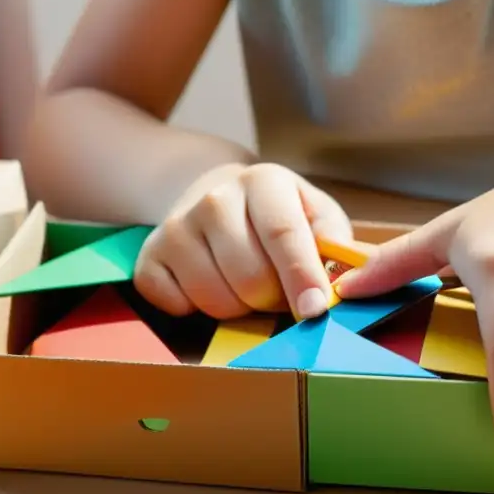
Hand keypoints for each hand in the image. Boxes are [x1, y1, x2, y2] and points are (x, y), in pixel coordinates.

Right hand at [134, 163, 352, 318]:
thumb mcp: (316, 215)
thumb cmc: (277, 216)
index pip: (282, 234)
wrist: (215, 197)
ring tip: (246, 286)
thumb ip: (336, 245)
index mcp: (264, 182)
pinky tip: (210, 286)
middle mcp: (214, 199)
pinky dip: (198, 310)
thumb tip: (344, 281)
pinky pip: (177, 306)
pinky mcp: (148, 258)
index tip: (314, 311)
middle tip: (278, 291)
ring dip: (239, 308)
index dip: (301, 277)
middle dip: (273, 300)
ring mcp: (176, 228)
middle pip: (250, 278)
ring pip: (215, 299)